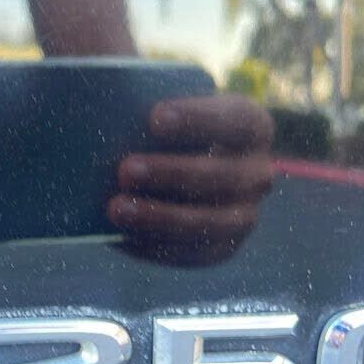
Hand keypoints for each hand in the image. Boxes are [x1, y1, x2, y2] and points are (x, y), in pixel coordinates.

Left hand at [107, 95, 273, 265]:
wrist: (173, 168)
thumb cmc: (162, 131)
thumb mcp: (161, 112)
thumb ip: (144, 109)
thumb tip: (106, 115)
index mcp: (252, 126)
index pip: (235, 120)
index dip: (197, 120)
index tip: (154, 117)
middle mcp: (257, 173)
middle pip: (220, 176)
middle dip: (171, 174)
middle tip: (125, 169)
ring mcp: (244, 215)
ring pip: (208, 223)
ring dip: (160, 217)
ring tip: (115, 209)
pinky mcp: (221, 248)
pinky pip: (191, 254)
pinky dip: (154, 245)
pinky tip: (121, 235)